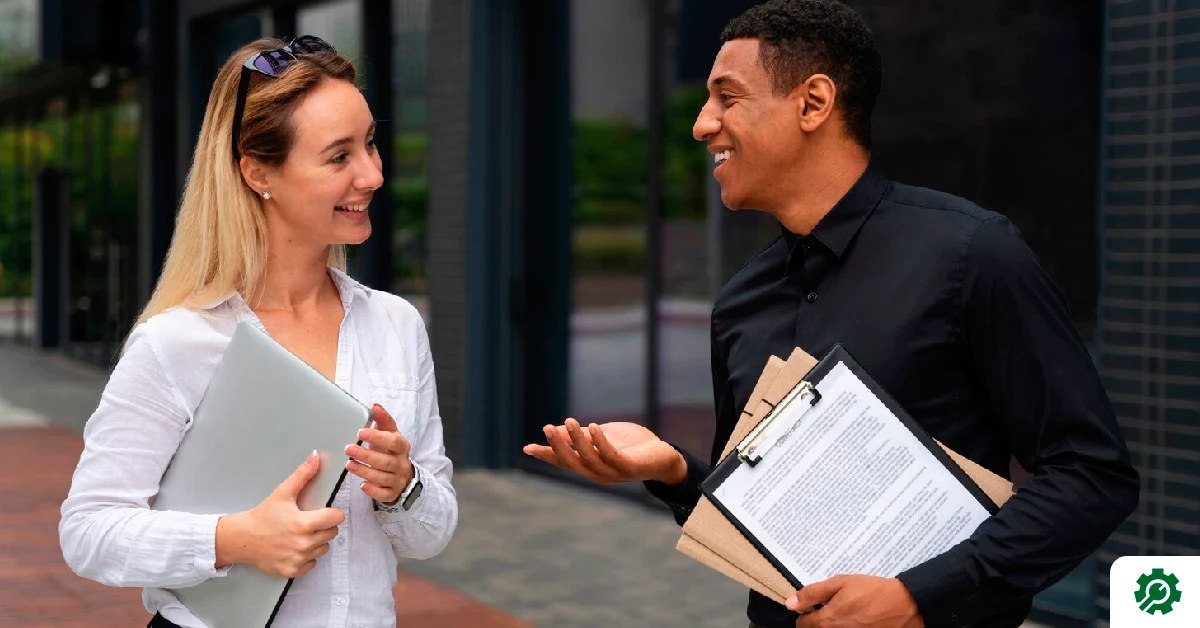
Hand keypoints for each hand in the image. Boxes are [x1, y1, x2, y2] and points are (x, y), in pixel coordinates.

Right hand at [215, 450, 344, 577]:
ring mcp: (298, 559)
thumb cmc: (262, 516)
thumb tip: (315, 457)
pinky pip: (312, 564)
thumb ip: (302, 475)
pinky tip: (294, 547)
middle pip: (332, 533)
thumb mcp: (282, 493)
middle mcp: (303, 544)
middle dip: (324, 526)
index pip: (336, 519)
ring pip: (323, 548)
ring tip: (300, 534)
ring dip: (316, 541)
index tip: (324, 512)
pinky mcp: (292, 571)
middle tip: (309, 522)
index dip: (332, 513)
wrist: (242, 538)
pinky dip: (307, 557)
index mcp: (304, 524)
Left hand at [345, 404, 413, 503]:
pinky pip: (384, 494)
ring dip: (365, 471)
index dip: (378, 437)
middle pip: (386, 461)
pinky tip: (362, 485)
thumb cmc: (391, 451)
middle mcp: (401, 463)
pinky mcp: (392, 493)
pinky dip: (373, 490)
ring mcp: (397, 479)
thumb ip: (383, 420)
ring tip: (349, 465)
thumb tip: (375, 405)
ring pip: (382, 478)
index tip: (361, 432)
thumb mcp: (390, 434)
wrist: (403, 474)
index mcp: (401, 446)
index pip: (393, 442)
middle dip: (366, 455)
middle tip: (349, 448)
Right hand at [522, 418, 686, 484]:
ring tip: (569, 421)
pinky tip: (593, 427)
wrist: (663, 457)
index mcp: (590, 467)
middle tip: (546, 428)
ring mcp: (614, 472)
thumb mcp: (601, 437)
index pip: (564, 462)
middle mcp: (598, 473)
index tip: (528, 447)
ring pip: (590, 459)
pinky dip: (600, 442)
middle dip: (558, 446)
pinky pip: (611, 455)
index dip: (547, 455)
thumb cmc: (631, 446)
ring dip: (578, 441)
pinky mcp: (629, 467)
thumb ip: (581, 436)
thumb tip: (556, 429)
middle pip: (573, 463)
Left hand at [787, 575, 922, 627]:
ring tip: (844, 614)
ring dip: (831, 625)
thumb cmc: (873, 591)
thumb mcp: (841, 583)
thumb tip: (790, 603)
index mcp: (827, 621)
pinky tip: (855, 620)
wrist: (904, 605)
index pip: (802, 624)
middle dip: (817, 622)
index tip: (813, 606)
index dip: (805, 613)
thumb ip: (813, 593)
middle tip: (830, 610)